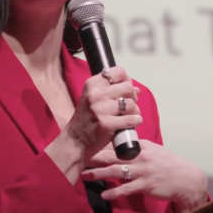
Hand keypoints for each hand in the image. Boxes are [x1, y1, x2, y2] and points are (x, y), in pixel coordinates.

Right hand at [45, 66, 141, 183]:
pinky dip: (136, 121)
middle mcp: (96, 94)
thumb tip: (137, 89)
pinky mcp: (107, 124)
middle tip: (128, 104)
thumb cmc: (86, 119)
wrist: (75, 141)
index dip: (127, 79)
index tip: (126, 89)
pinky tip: (133, 122)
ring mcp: (101, 109)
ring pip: (131, 104)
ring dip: (135, 110)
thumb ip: (113, 91)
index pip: (118, 71)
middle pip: (128, 87)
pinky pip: (132, 119)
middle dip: (133, 96)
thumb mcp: (94, 99)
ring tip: (129, 115)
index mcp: (92, 84)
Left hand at [81, 140, 208, 212]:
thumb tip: (120, 146)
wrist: (186, 179)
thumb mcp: (153, 151)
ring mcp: (143, 171)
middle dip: (94, 156)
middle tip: (78, 157)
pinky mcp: (147, 185)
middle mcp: (141, 156)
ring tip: (84, 176)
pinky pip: (127, 189)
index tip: (86, 144)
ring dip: (99, 174)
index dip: (101, 144)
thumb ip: (138, 148)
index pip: (117, 143)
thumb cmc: (168, 165)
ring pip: (116, 171)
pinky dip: (115, 192)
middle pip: (112, 155)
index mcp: (141, 146)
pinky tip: (104, 195)